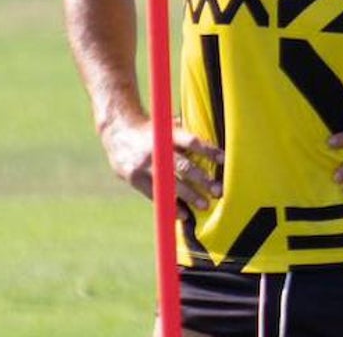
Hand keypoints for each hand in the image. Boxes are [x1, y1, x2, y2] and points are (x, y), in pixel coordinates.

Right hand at [101, 118, 223, 218]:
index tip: (224, 159)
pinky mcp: (135, 179)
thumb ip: (187, 135)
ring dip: (189, 196)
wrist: (118, 132)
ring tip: (205, 204)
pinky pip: (155, 196)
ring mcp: (144, 166)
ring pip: (170, 184)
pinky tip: (184, 214)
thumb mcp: (168, 126)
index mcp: (167, 135)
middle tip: (218, 190)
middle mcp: (157, 151)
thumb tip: (215, 140)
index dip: (208, 150)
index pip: (191, 142)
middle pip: (182, 167)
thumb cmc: (153, 130)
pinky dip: (170, 205)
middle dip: (202, 180)